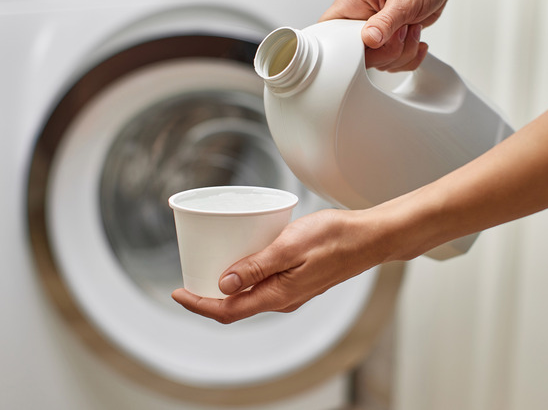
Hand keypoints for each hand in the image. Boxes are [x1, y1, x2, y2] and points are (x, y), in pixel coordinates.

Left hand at [171, 208, 395, 323]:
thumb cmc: (336, 238)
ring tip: (208, 265)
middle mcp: (283, 299)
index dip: (198, 304)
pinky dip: (245, 277)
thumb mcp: (290, 246)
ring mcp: (292, 292)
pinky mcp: (298, 281)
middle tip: (187, 276)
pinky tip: (243, 257)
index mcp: (278, 295)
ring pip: (249, 296)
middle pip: (235, 307)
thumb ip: (257, 266)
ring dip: (225, 287)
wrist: (370, 238)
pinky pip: (263, 286)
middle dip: (207, 297)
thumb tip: (223, 285)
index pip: (228, 310)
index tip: (177, 292)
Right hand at [319, 0, 452, 70]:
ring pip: (377, 63)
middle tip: (402, 32)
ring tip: (412, 29)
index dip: (349, 49)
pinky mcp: (385, 42)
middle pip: (357, 57)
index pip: (331, 33)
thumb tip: (370, 39)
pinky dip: (408, 58)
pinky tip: (416, 40)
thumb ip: (386, 21)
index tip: (374, 45)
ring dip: (401, 54)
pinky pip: (390, 64)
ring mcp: (372, 33)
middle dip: (387, 52)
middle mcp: (358, 19)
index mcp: (352, 2)